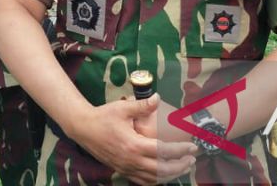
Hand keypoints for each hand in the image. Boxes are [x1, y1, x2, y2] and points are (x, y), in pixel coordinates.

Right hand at [67, 98, 197, 185]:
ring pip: (154, 178)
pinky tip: (164, 175)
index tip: (192, 147)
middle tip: (192, 159)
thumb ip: (142, 105)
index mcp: (134, 145)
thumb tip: (159, 98)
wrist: (83, 128)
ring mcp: (126, 168)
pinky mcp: (122, 170)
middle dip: (180, 166)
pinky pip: (143, 181)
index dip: (181, 150)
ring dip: (171, 175)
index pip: (164, 151)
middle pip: (162, 169)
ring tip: (183, 168)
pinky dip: (156, 180)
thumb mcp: (123, 108)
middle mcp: (131, 160)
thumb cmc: (102, 116)